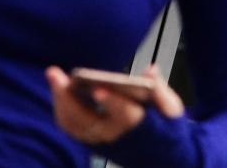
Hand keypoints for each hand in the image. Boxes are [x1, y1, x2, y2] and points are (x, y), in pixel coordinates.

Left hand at [46, 64, 183, 145]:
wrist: (161, 156)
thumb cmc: (166, 127)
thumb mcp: (171, 108)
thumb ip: (160, 90)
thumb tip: (150, 70)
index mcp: (140, 128)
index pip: (125, 116)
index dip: (113, 103)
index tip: (99, 89)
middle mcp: (115, 137)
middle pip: (87, 121)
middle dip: (68, 98)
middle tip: (55, 73)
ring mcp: (99, 141)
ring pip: (73, 125)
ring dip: (60, 101)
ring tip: (54, 75)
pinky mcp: (90, 140)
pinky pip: (70, 127)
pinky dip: (61, 108)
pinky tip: (60, 88)